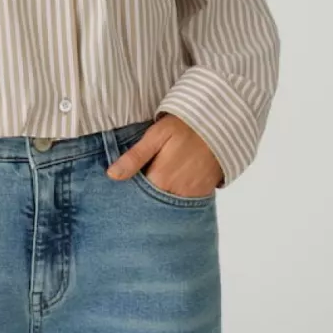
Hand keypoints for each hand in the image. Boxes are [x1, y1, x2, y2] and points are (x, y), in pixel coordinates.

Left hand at [106, 113, 222, 194]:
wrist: (220, 125)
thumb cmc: (185, 126)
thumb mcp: (156, 136)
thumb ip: (134, 157)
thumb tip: (112, 175)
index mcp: (160, 179)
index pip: (136, 197)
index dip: (127, 193)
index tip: (121, 190)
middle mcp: (176, 194)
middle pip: (152, 205)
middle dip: (142, 201)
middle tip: (136, 189)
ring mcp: (191, 196)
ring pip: (167, 207)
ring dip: (158, 202)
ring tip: (152, 188)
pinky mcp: (203, 194)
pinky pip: (184, 205)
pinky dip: (174, 201)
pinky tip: (168, 190)